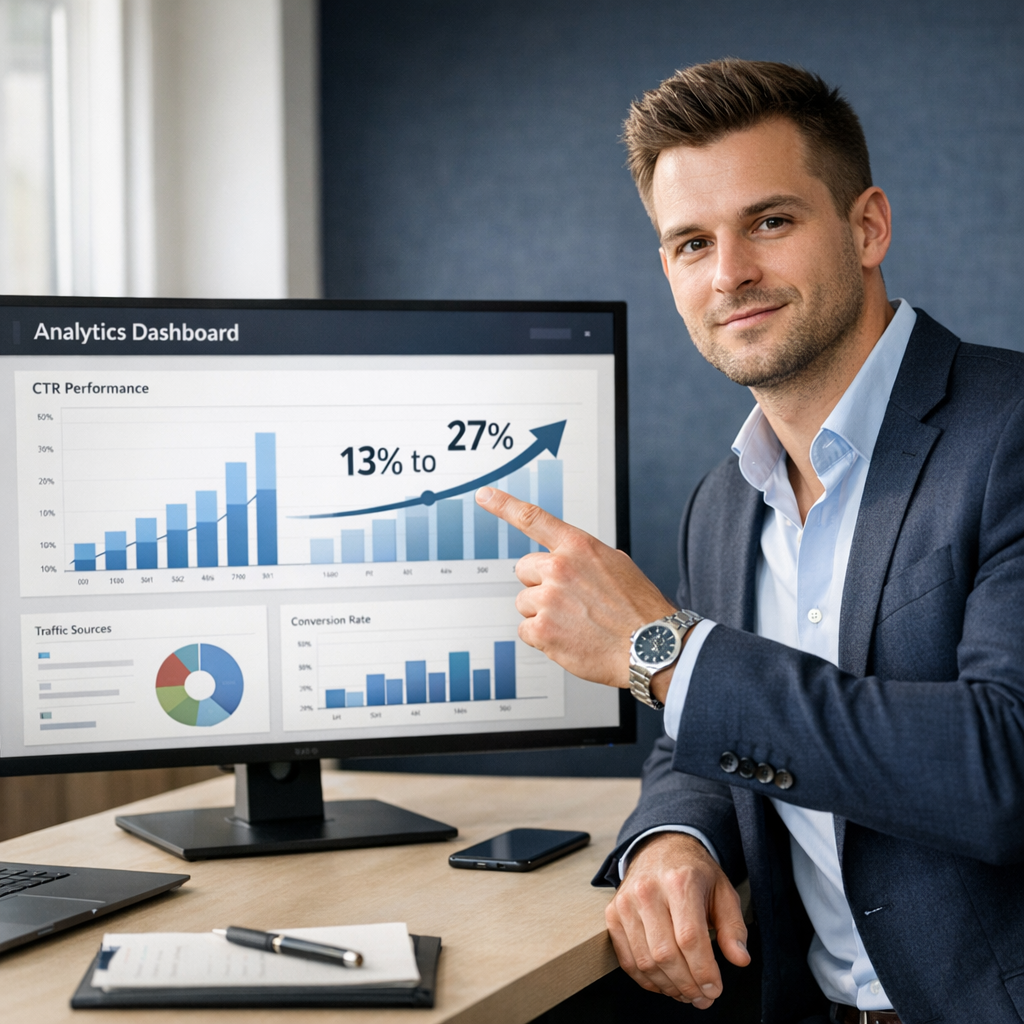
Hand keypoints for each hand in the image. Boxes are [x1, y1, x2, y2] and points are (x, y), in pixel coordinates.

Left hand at [475, 486, 674, 687]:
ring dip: (542, 613)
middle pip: (524, 570)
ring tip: (575, 623)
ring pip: (525, 603)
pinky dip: (543, 638)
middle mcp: (559, 568)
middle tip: (569, 601)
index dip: (504, 505)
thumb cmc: (638, 609)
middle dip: (540, 584)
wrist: (651, 647)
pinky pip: (526, 630)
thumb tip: (567, 560)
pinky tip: (569, 639)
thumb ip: (583, 558)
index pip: (533, 518)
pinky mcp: (542, 630)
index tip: (484, 495)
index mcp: (578, 547)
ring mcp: (548, 599)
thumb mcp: (616, 565)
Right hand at [605, 832, 749, 1005]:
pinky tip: (664, 983)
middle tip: (703, 997)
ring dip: (668, 987)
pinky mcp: (613, 914)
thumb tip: (739, 958)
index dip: (704, 971)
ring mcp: (626, 902)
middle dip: (688, 985)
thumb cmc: (693, 872)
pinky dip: (646, 980)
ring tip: (686, 993)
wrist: (660, 848)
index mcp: (679, 881)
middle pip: (666, 954)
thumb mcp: (723, 891)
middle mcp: (648, 890)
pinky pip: (627, 960)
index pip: (690, 938)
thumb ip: (733, 927)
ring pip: (645, 961)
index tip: (715, 989)